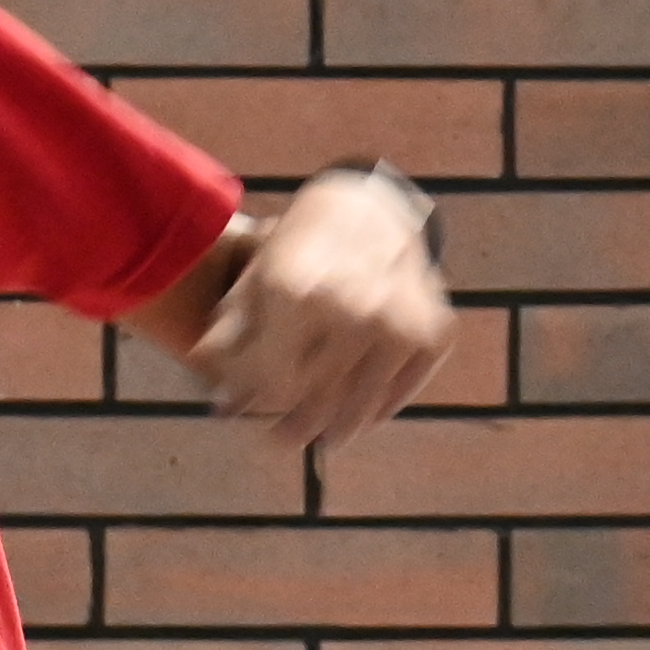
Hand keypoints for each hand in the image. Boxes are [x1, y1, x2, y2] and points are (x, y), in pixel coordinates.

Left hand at [190, 174, 454, 452]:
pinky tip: (360, 418)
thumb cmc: (299, 246)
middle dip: (292, 424)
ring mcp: (398, 322)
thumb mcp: (253, 279)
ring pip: (361, 404)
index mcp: (297, 292)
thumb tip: (215, 397)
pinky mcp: (434, 331)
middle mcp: (352, 309)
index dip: (251, 398)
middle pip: (317, 397)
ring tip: (319, 440)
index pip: (272, 378)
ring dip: (336, 429)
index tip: (234, 409)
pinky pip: (403, 390)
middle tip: (277, 441)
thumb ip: (232, 335)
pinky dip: (379, 407)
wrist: (369, 208)